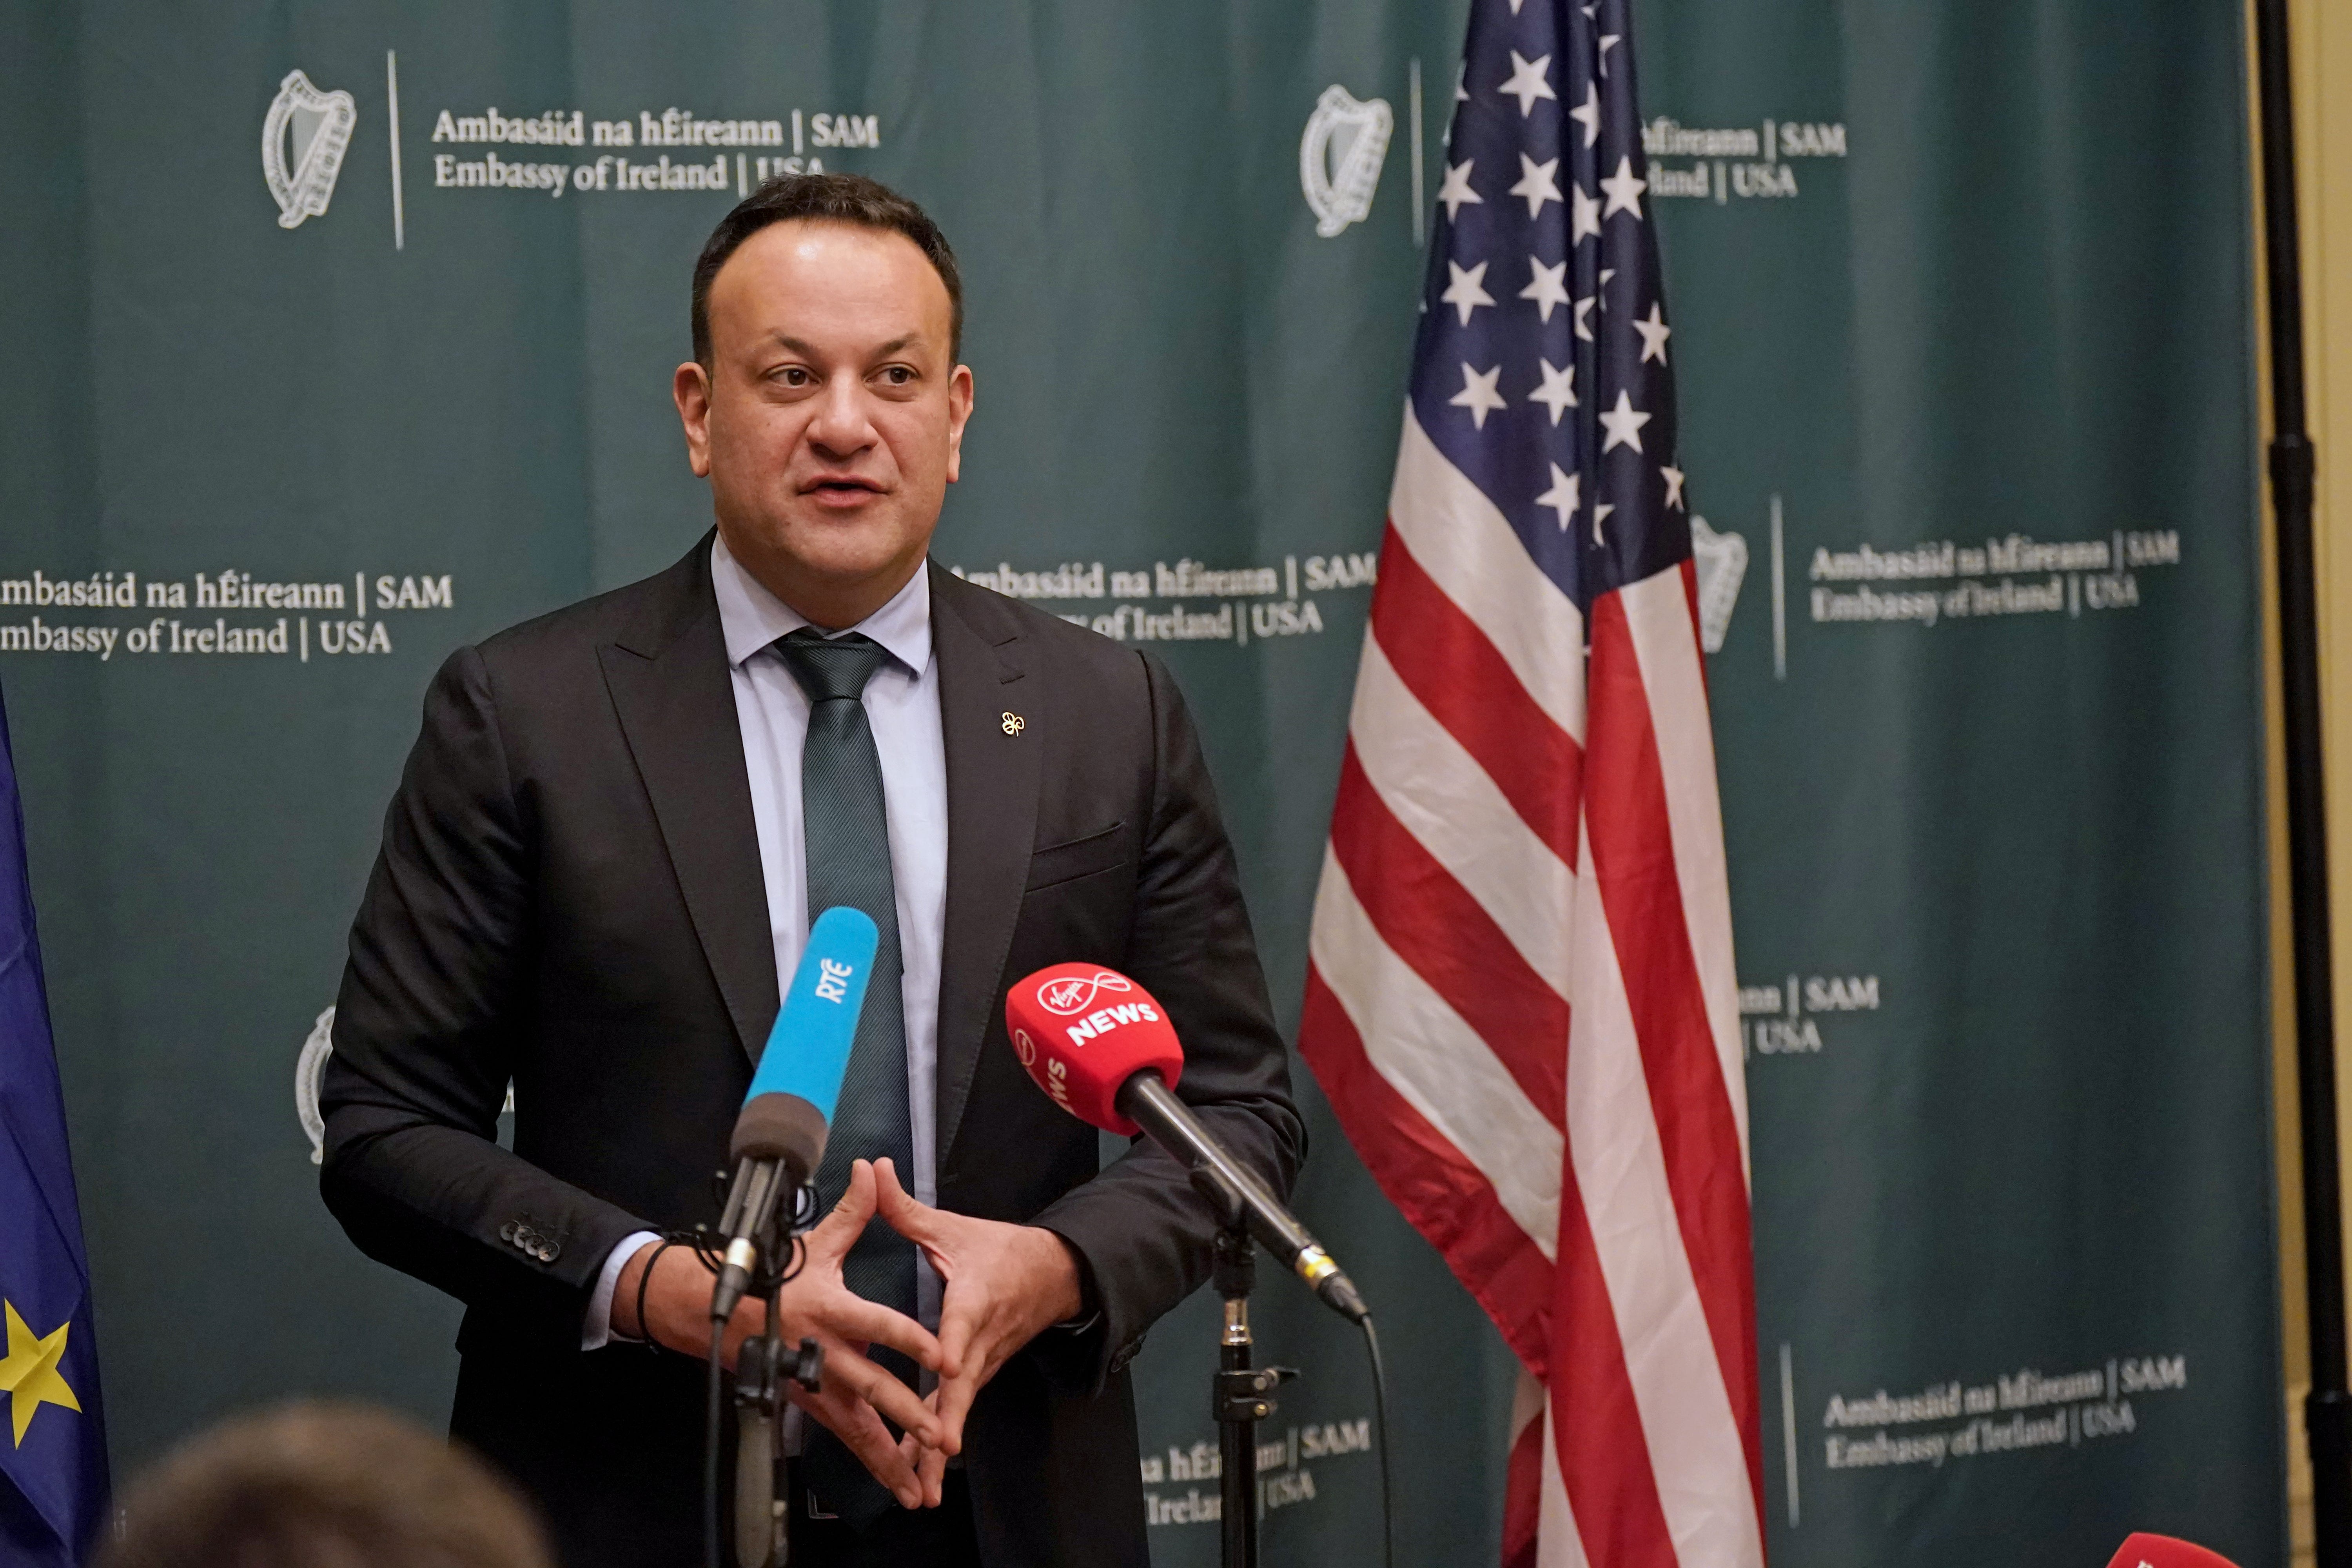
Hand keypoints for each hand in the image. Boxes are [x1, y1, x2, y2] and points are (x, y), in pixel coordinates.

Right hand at [615, 1161, 946, 1504]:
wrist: (714, 1312)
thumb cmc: (771, 1276)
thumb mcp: (813, 1242)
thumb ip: (854, 1211)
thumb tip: (873, 1169)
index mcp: (829, 1310)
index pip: (877, 1324)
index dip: (910, 1339)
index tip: (942, 1355)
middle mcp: (822, 1353)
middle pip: (870, 1388)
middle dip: (905, 1413)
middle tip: (939, 1432)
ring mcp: (814, 1385)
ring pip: (856, 1427)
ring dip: (888, 1456)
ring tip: (918, 1484)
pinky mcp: (810, 1404)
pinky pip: (846, 1437)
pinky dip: (872, 1462)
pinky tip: (897, 1483)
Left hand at [871, 1157, 1082, 1473]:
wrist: (1055, 1275)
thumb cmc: (1001, 1251)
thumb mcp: (952, 1228)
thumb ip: (904, 1207)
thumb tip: (872, 1169)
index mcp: (973, 1299)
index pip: (963, 1324)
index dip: (954, 1345)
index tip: (948, 1366)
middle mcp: (980, 1339)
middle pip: (963, 1384)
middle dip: (948, 1419)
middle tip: (937, 1450)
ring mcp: (983, 1362)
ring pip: (959, 1407)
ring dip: (941, 1446)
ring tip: (925, 1485)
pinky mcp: (981, 1375)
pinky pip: (958, 1410)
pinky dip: (941, 1443)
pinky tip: (925, 1473)